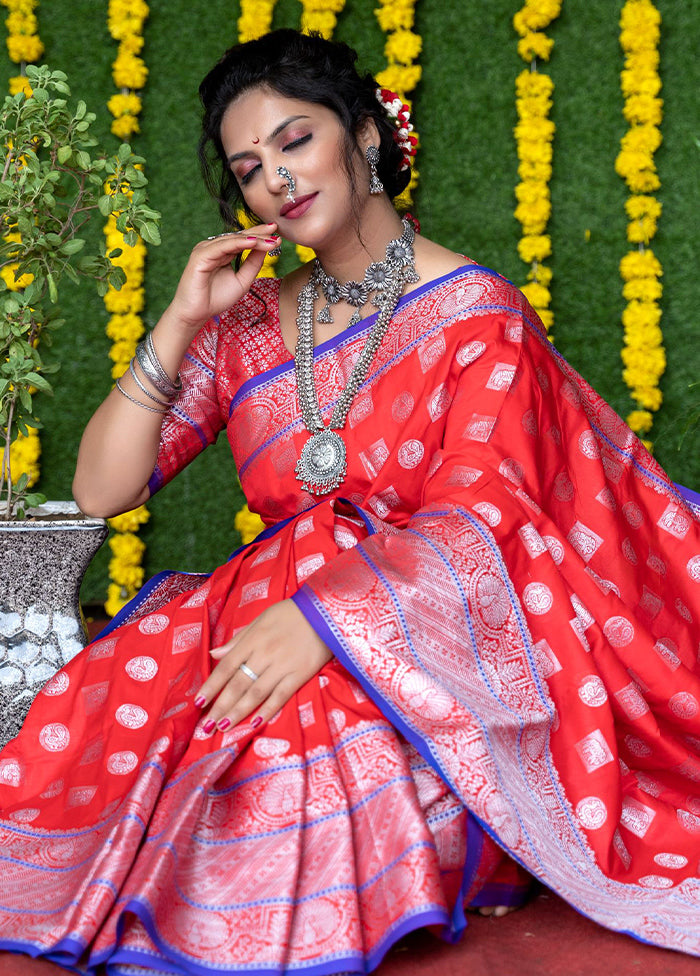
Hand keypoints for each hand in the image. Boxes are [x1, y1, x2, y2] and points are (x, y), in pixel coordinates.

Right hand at [166, 222, 280, 334]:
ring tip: (270, 240)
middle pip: (239, 237)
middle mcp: (213, 247)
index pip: (243, 240)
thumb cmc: (216, 299)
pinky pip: (222, 247)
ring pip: (233, 240)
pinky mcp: (200, 256)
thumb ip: (253, 264)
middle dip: (258, 233)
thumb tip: (266, 247)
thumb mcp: (242, 280)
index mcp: (222, 252)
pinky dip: (238, 243)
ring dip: (253, 239)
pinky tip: (253, 242)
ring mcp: (205, 249)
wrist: (196, 314)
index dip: (260, 236)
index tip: (278, 235)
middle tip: (276, 229)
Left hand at [194, 599, 332, 733]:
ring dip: (238, 712)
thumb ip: (238, 640)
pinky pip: (281, 696)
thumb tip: (214, 654)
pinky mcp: (300, 675)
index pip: (226, 667)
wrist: (324, 612)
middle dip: (220, 706)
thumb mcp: (260, 620)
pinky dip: (267, 711)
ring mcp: (283, 666)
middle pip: (238, 684)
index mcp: (253, 640)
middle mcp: (264, 654)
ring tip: (224, 728)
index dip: (211, 686)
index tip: (198, 702)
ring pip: (256, 694)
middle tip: (206, 726)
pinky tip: (254, 724)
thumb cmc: (289, 614)